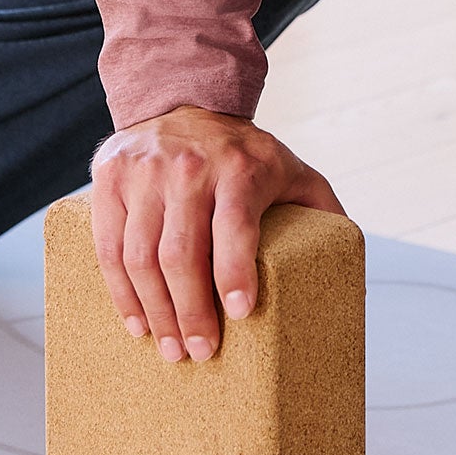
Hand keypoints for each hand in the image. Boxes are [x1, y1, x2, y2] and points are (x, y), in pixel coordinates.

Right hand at [89, 105, 343, 362]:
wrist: (185, 101)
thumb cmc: (245, 154)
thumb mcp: (291, 169)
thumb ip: (321, 207)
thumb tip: (348, 252)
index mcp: (240, 166)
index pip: (234, 224)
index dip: (235, 272)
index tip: (241, 314)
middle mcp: (189, 166)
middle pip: (181, 253)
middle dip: (190, 312)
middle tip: (200, 353)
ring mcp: (145, 171)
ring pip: (141, 256)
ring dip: (155, 312)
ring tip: (169, 348)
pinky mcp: (111, 177)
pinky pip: (107, 246)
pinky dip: (121, 292)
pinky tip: (137, 321)